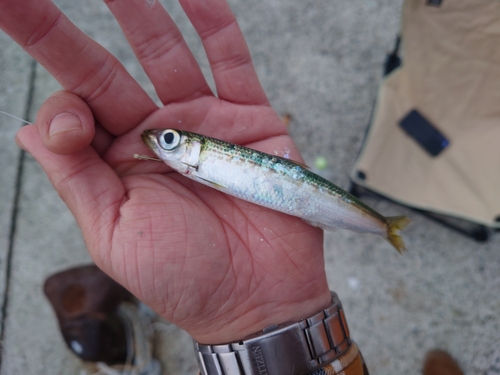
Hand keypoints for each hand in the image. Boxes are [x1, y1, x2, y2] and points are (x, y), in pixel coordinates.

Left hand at [0, 0, 329, 343]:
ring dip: (139, 12)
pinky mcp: (251, 120)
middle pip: (107, 68)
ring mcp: (205, 122)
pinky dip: (215, 25)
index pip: (75, 107)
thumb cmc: (186, 278)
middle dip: (66, 32)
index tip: (68, 119)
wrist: (257, 298)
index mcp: (119, 163)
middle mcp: (159, 135)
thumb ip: (74, 176)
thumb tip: (32, 127)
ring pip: (166, 53)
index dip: (60, 101)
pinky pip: (232, 62)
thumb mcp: (114, 233)